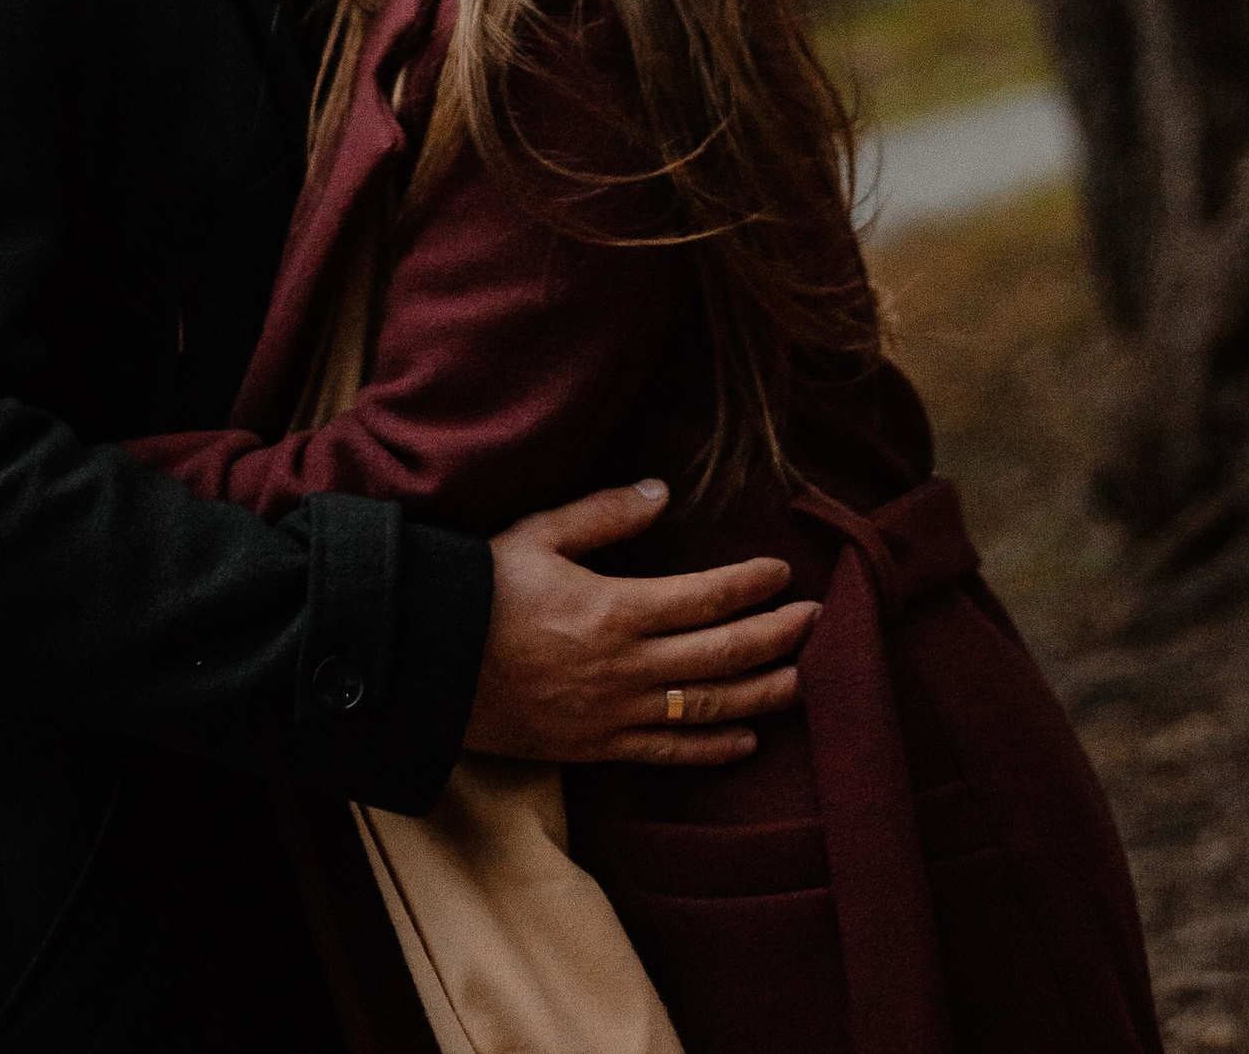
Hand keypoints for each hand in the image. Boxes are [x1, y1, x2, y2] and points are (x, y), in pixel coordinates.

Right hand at [464, 479, 818, 768]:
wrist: (430, 665)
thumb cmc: (482, 590)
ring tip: (802, 679)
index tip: (781, 572)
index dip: (750, 584)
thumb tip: (662, 492)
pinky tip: (747, 740)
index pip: (706, 597)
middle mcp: (626, 667)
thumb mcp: (539, 534)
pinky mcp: (597, 748)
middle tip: (818, 622)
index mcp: (615, 609)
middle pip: (723, 655)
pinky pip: (669, 756)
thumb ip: (604, 514)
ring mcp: (614, 715)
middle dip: (777, 637)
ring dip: (763, 694)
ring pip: (708, 709)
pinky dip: (714, 750)